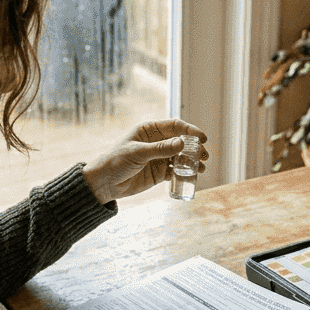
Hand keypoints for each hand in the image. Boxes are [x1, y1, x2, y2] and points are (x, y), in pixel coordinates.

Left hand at [82, 119, 208, 203]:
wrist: (104, 183)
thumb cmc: (116, 161)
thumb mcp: (138, 153)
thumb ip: (161, 149)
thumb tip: (182, 142)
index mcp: (149, 130)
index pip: (174, 126)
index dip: (190, 130)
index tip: (202, 138)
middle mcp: (156, 142)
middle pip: (181, 141)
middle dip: (194, 147)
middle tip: (204, 155)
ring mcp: (159, 157)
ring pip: (181, 156)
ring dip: (192, 161)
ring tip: (202, 167)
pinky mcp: (159, 172)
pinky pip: (176, 170)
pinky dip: (185, 172)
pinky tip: (193, 175)